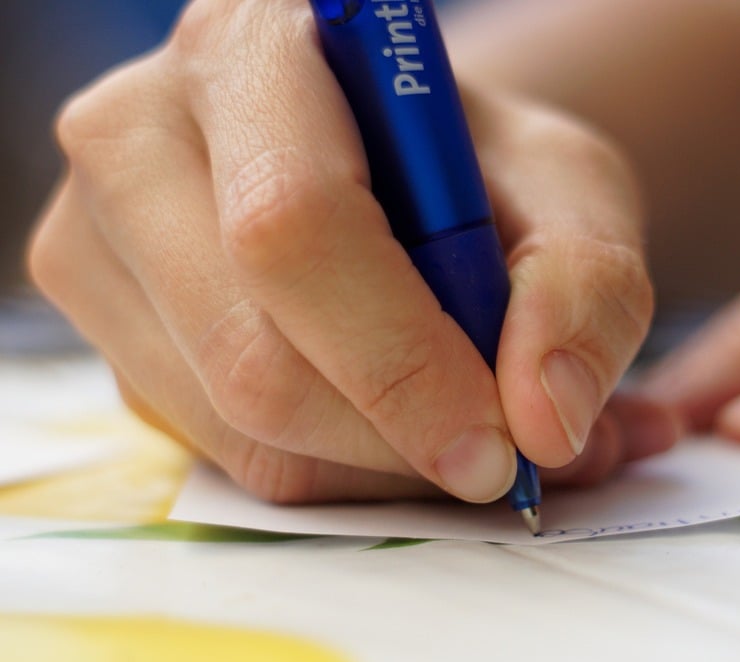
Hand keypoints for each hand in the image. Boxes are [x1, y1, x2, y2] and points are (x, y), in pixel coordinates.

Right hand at [28, 0, 679, 502]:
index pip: (296, 226)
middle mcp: (137, 135)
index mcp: (251, 51)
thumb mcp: (568, 189)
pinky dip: (339, 475)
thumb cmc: (474, 165)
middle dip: (399, 439)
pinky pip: (226, 458)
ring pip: (236, 428)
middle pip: (248, 354)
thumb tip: (545, 421)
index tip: (504, 446)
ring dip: (380, 468)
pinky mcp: (108, 335)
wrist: (397, 167)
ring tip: (473, 431)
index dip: (402, 359)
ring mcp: (98, 244)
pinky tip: (401, 430)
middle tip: (508, 457)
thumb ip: (585, 284)